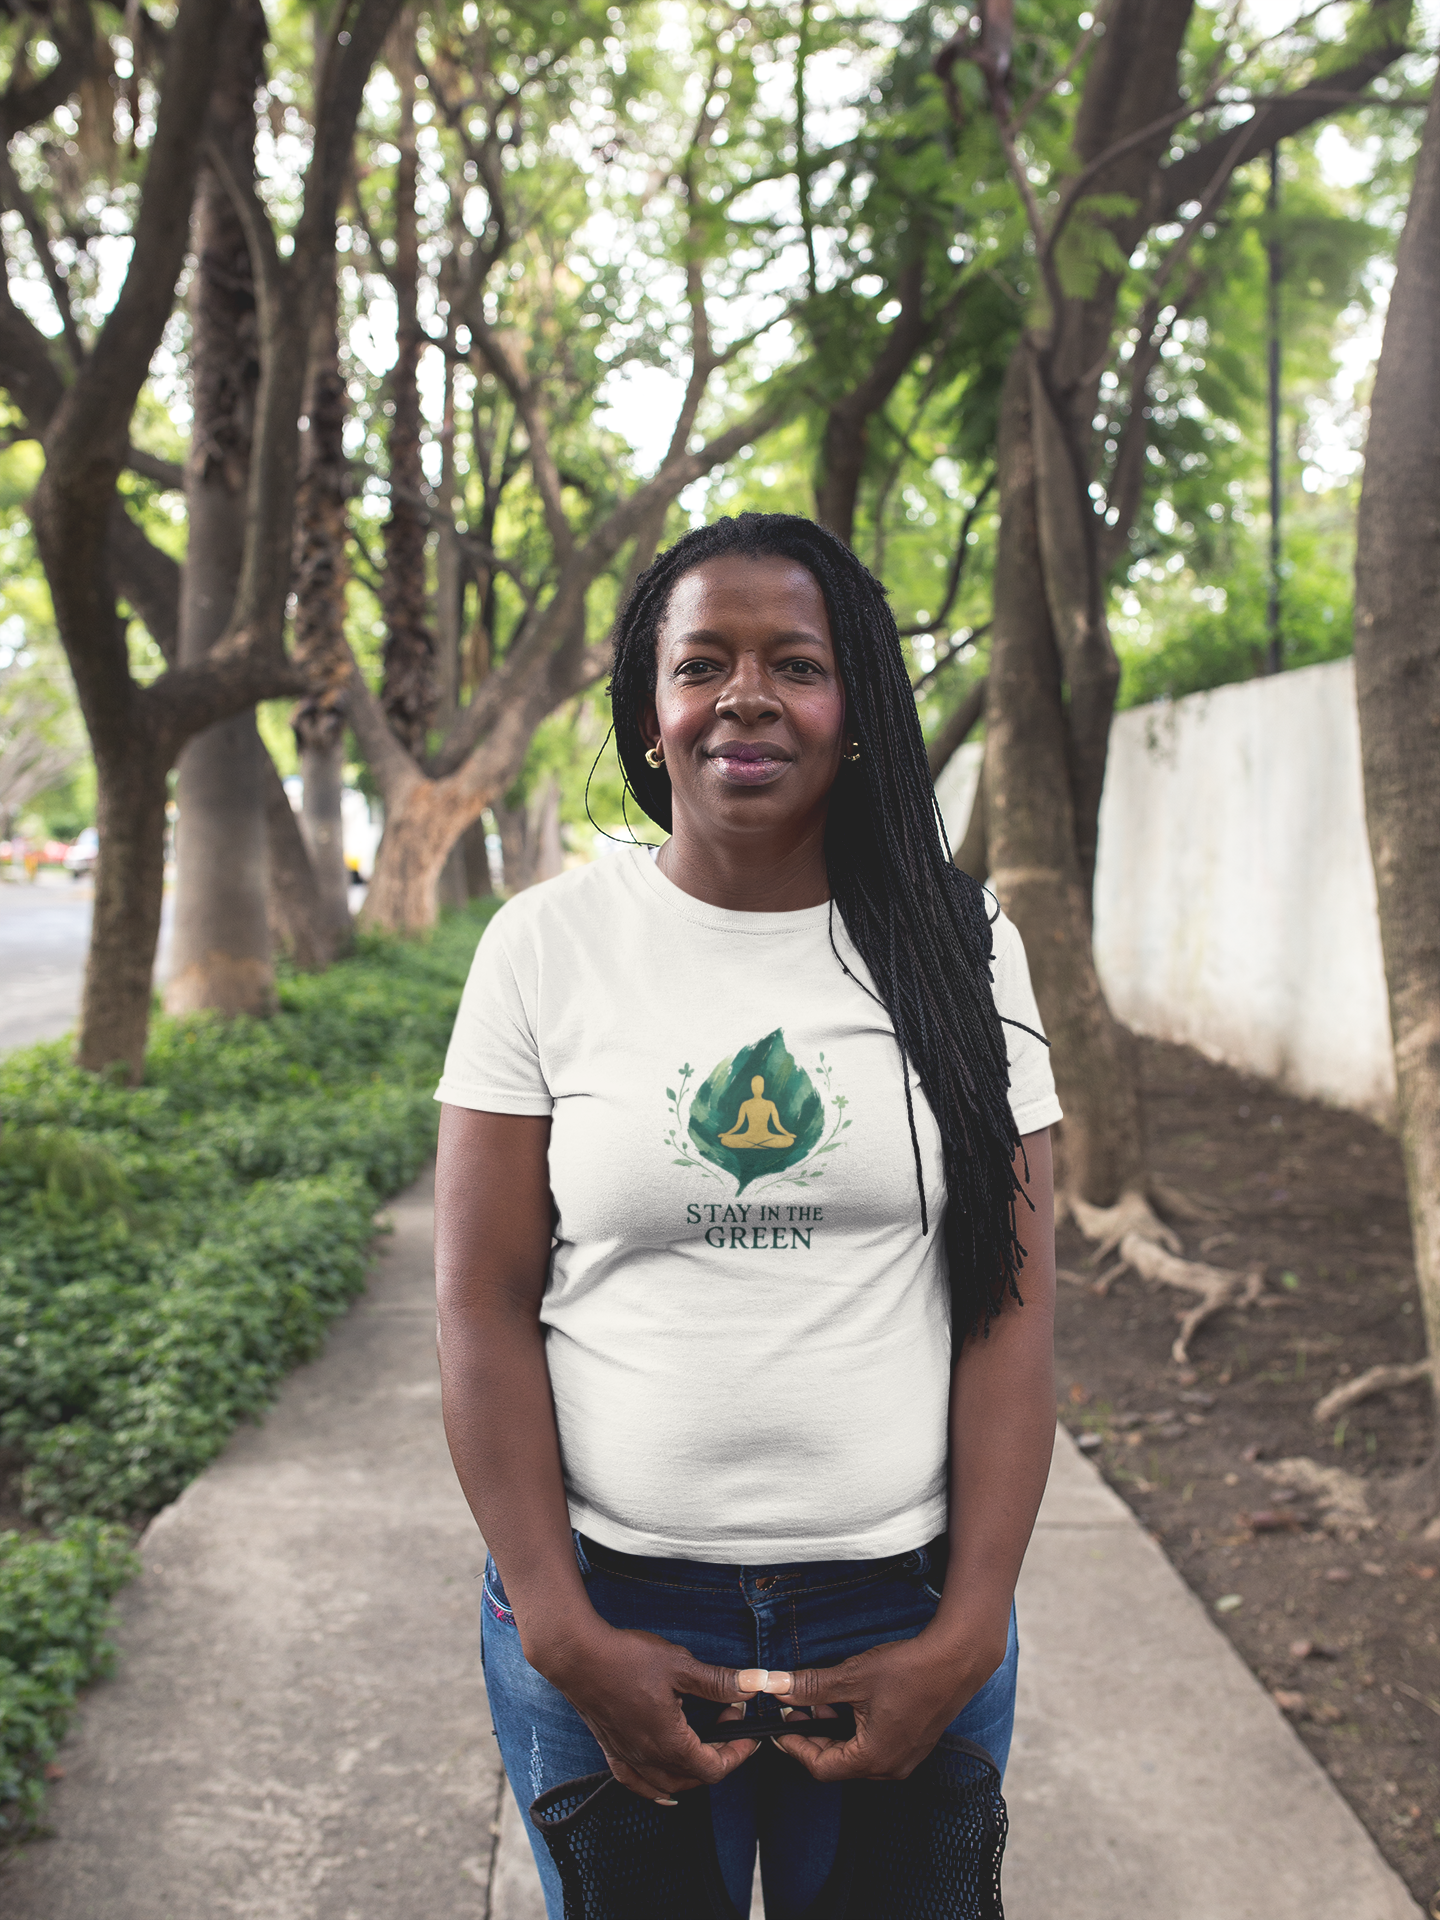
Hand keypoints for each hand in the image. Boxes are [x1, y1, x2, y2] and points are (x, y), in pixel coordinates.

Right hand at [536, 1619, 759, 1801]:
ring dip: (691, 1774)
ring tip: (705, 1747)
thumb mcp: (680, 1666)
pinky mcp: (611, 1749)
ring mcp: (628, 1756)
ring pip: (667, 1785)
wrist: (578, 1656)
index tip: (748, 1732)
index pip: (714, 1767)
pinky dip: (654, 1791)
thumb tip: (755, 1685)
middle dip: (718, 1756)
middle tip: (728, 1722)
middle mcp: (649, 1758)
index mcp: (670, 1742)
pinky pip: (636, 1783)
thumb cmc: (627, 1659)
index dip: (738, 1753)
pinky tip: (662, 1790)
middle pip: (694, 1778)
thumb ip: (718, 1681)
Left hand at [749, 1624, 1007, 1782]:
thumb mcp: (852, 1677)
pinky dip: (856, 1730)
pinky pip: (875, 1747)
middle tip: (797, 1709)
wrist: (956, 1660)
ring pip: (856, 1755)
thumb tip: (777, 1688)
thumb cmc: (908, 1670)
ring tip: (823, 1700)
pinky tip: (851, 1702)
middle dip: (814, 1737)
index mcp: (873, 1759)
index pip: (820, 1767)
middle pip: (838, 1764)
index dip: (795, 1746)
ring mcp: (905, 1759)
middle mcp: (890, 1768)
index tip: (779, 1726)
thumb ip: (812, 1687)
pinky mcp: (914, 1745)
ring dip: (835, 1731)